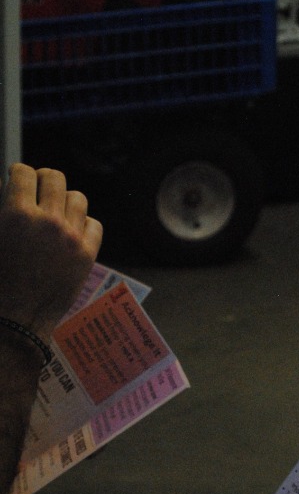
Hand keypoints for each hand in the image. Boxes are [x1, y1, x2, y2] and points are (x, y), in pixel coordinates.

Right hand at [0, 164, 102, 340]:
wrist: (15, 320)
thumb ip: (1, 210)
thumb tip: (5, 186)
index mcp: (16, 214)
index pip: (24, 173)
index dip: (18, 173)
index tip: (17, 178)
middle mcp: (48, 221)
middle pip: (55, 178)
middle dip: (43, 180)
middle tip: (38, 188)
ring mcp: (71, 237)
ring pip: (78, 198)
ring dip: (65, 200)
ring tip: (56, 210)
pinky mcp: (87, 254)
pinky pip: (94, 224)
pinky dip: (83, 224)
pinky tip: (72, 230)